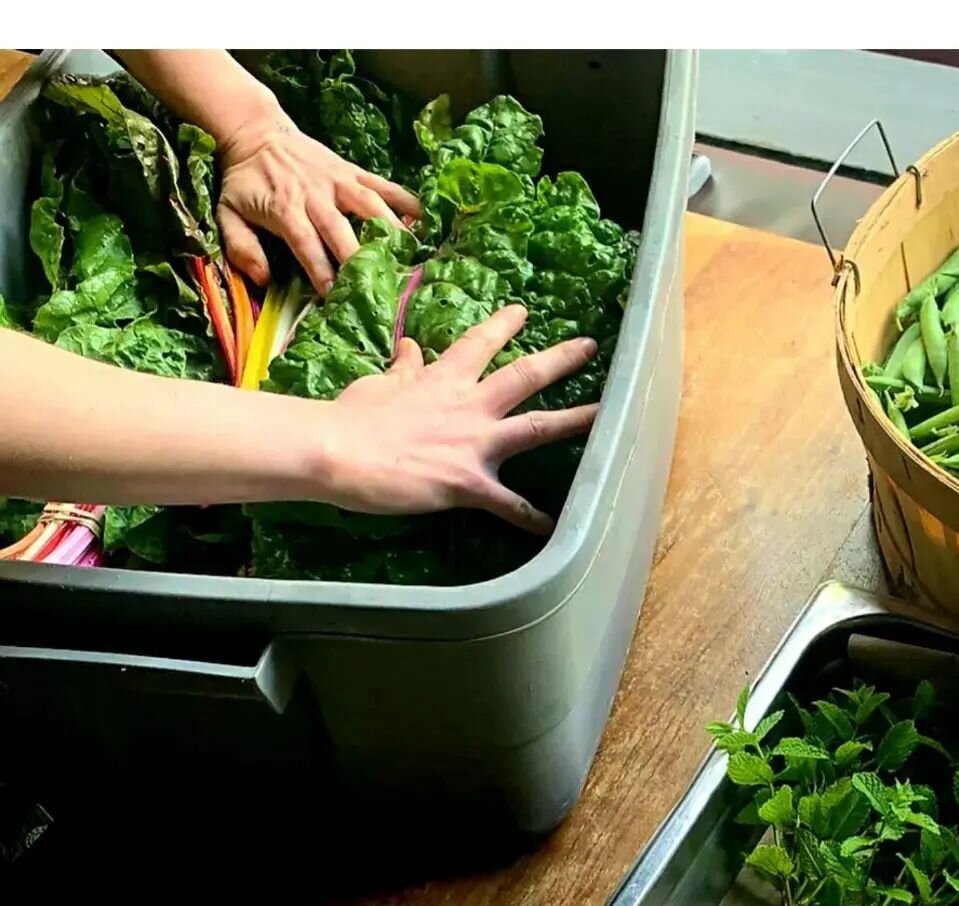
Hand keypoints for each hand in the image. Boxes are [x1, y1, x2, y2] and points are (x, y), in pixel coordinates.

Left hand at [217, 112, 419, 293]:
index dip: (322, 272)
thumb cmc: (245, 182)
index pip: (307, 244)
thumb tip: (264, 279)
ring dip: (391, 231)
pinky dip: (405, 201)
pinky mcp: (352, 171)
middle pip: (342, 230)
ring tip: (410, 257)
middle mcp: (315, 195)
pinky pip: (383, 185)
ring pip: (369, 205)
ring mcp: (338, 181)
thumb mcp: (227, 213)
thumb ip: (242, 248)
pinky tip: (424, 221)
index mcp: (285, 209)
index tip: (335, 297)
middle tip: (379, 286)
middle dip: (360, 260)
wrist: (256, 132)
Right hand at [323, 305, 598, 533]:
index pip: (479, 343)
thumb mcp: (377, 384)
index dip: (503, 325)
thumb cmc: (351, 418)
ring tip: (607, 416)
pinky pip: (508, 504)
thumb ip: (402, 370)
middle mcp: (469, 404)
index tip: (523, 311)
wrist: (336, 450)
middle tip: (589, 346)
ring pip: (537, 427)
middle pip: (524, 374)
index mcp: (443, 379)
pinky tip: (554, 527)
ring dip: (575, 421)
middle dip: (560, 359)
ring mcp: (474, 443)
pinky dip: (531, 517)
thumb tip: (410, 348)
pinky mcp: (468, 482)